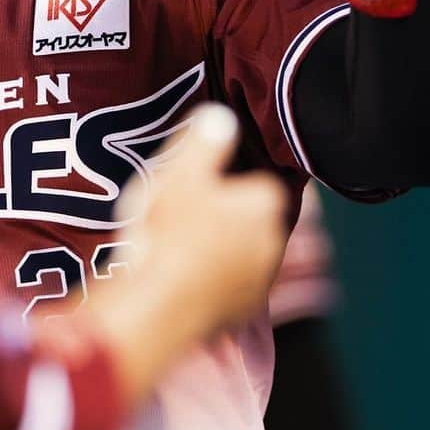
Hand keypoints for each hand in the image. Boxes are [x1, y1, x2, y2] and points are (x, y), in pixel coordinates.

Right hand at [71, 105, 286, 408]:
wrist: (156, 305)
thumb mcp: (181, 170)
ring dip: (217, 249)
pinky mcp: (238, 313)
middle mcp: (273, 243)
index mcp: (265, 203)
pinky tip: (176, 275)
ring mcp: (257, 283)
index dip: (224, 181)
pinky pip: (226, 285)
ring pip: (240, 253)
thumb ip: (207, 138)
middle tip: (180, 213)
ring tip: (173, 245)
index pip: (255, 181)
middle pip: (249, 219)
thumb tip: (223, 116)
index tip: (195, 186)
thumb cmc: (169, 230)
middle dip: (224, 216)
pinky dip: (208, 280)